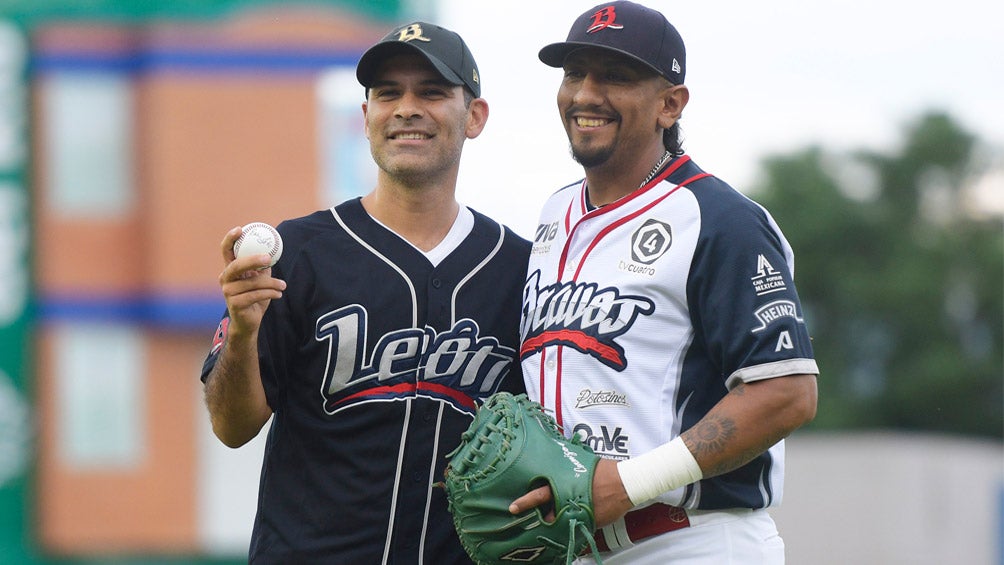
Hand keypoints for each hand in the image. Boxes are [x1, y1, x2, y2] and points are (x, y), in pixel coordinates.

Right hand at [218, 226, 285, 338]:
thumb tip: (274, 250)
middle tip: (268, 258)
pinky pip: (256, 295)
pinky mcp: (235, 304)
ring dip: (272, 283)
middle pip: (236, 265)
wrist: (249, 322)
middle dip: (252, 260)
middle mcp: (225, 279)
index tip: (240, 229)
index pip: (226, 251)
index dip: (230, 239)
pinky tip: (279, 294)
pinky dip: (270, 293)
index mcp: (230, 269)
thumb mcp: (259, 279)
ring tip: (283, 285)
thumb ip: (262, 266)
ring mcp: (228, 292)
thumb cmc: (254, 297)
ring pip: (252, 283)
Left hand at [508, 458, 632, 528]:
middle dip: (532, 513)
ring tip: (548, 520)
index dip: (527, 501)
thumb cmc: (607, 471)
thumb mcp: (583, 464)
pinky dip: (572, 525)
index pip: (541, 493)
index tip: (514, 507)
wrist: (627, 482)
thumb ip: (568, 469)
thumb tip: (559, 467)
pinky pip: (577, 525)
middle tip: (518, 514)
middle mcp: (571, 498)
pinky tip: (570, 523)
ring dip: (553, 520)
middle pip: (546, 510)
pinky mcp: (590, 520)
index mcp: (567, 483)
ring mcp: (580, 511)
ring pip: (560, 520)